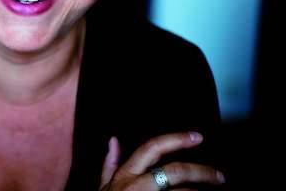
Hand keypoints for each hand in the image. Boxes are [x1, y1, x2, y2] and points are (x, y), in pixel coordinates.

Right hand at [99, 132, 224, 189]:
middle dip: (201, 172)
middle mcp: (138, 185)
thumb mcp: (104, 187)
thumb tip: (113, 140)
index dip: (175, 139)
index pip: (152, 148)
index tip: (197, 137)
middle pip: (175, 171)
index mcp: (126, 174)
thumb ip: (109, 164)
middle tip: (219, 177)